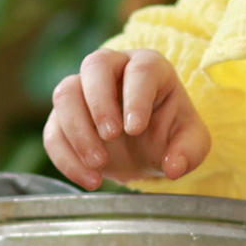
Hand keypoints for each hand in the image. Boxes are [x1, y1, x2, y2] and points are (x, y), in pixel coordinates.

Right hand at [43, 49, 211, 190]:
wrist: (146, 150)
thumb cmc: (170, 135)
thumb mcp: (191, 143)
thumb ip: (188, 152)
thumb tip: (174, 167)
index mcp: (148, 67)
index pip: (140, 69)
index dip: (136, 96)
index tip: (136, 128)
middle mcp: (113, 69)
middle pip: (95, 65)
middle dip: (99, 102)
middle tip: (111, 136)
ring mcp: (83, 90)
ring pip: (65, 93)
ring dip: (77, 130)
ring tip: (98, 163)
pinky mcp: (63, 117)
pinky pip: (53, 131)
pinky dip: (66, 157)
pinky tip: (89, 179)